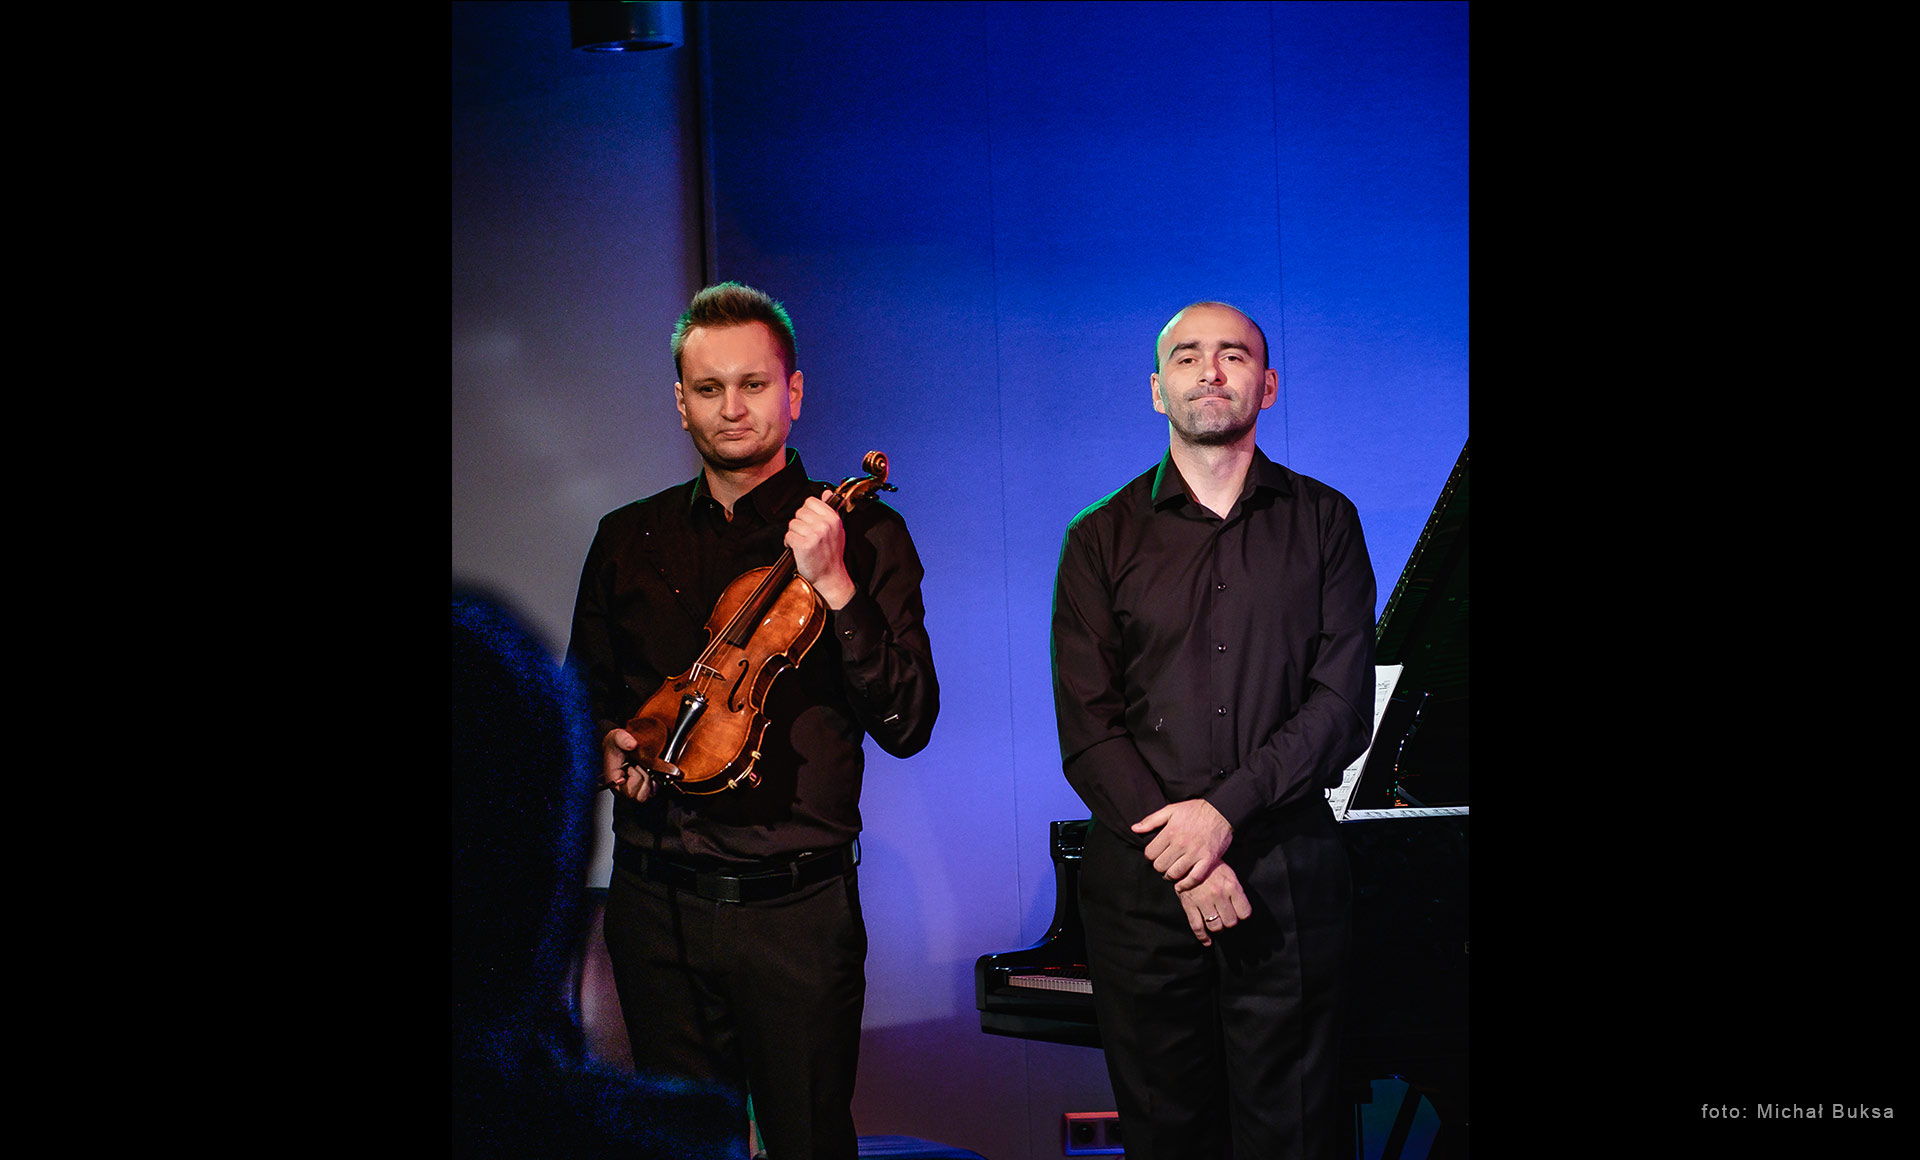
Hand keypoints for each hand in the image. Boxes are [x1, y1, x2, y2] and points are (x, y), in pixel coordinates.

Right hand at [601, 728, 654, 801]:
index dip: (635, 778)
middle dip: (644, 779)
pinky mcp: (644, 788)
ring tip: (644, 767)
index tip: (632, 766)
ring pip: (649, 795)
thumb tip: (632, 744)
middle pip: (640, 796)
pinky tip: (649, 770)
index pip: (628, 791)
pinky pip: (655, 791)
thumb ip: (622, 739)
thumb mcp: (617, 737)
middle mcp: (624, 790)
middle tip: (639, 765)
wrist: (622, 744)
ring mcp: (635, 790)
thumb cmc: (616, 745)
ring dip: (650, 780)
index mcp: (614, 781)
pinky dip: (656, 780)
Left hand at [787, 492, 854, 608]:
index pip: (810, 501)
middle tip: (805, 535)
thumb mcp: (836, 529)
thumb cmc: (831, 553)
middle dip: (799, 524)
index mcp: (833, 518)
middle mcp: (825, 524)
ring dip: (793, 534)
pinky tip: (796, 549)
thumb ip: (830, 510)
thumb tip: (826, 492)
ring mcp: (814, 534)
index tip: (809, 523)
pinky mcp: (804, 545)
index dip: (806, 512)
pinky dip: (789, 543)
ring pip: (792, 524)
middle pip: (799, 512)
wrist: (830, 576)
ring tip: (801, 543)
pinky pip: (788, 536)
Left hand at [1133, 798, 1232, 889]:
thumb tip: (1134, 829)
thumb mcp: (1171, 810)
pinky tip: (1180, 885)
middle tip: (1164, 863)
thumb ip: (1152, 820)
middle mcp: (1181, 844)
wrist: (1221, 811)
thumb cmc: (1195, 810)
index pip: (1150, 853)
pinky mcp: (1208, 860)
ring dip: (1170, 875)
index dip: (1150, 856)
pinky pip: (1194, 878)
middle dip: (1159, 866)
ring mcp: (1195, 853)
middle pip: (1160, 865)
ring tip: (1172, 871)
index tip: (1155, 855)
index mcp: (1170, 832)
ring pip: (1174, 874)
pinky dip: (1185, 885)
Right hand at [1177, 861, 1252, 946]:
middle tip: (1226, 917)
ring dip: (1218, 928)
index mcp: (1232, 886)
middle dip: (1229, 921)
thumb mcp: (1229, 874)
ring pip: (1216, 927)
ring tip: (1217, 922)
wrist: (1188, 858)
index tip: (1239, 913)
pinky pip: (1197, 927)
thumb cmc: (1211, 867)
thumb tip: (1242, 912)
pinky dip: (1203, 937)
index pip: (1244, 913)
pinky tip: (1207, 941)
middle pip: (1231, 922)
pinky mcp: (1189, 905)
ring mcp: (1203, 901)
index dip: (1242, 915)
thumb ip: (1236, 892)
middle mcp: (1219, 895)